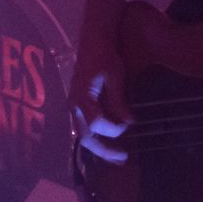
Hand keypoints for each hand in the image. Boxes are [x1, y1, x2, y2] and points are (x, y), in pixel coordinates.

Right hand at [69, 42, 132, 163]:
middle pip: (86, 137)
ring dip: (100, 148)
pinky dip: (96, 139)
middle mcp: (74, 105)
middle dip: (104, 150)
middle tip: (123, 159)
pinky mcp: (77, 105)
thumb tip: (128, 123)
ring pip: (83, 135)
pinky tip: (108, 143)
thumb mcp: (115, 77)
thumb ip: (118, 101)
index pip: (97, 123)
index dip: (114, 129)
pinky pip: (84, 127)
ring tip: (116, 157)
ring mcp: (73, 106)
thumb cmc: (105, 56)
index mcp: (83, 97)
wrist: (93, 41)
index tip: (129, 126)